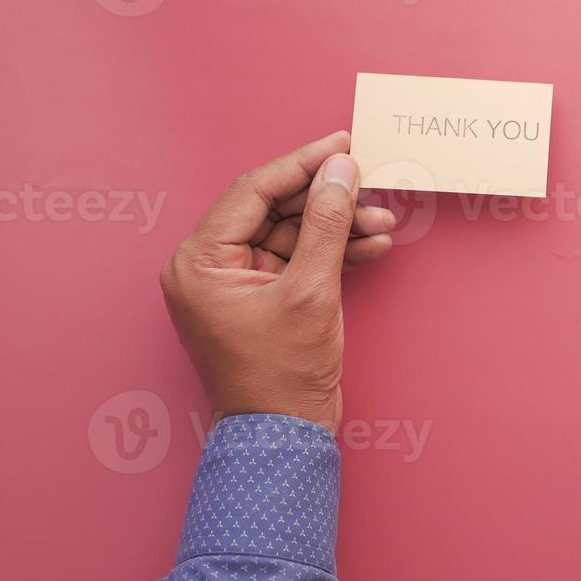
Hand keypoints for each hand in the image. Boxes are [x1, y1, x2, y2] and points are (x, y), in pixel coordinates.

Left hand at [159, 132, 394, 432]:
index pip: (253, 191)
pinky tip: (371, 245)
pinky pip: (297, 259)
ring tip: (382, 222)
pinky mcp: (263, 299)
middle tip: (369, 182)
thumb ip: (327, 223)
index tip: (342, 144)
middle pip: (274, 209)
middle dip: (327, 199)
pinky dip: (334, 252)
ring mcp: (236, 284)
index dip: (302, 163)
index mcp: (199, 261)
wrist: (284, 436)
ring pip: (292, 233)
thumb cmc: (282, 375)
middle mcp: (208, 267)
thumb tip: (341, 172)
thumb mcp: (311, 290)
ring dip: (338, 225)